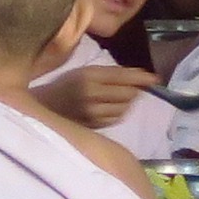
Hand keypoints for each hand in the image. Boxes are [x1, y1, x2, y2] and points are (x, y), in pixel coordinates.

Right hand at [39, 60, 157, 132]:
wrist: (43, 108)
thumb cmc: (66, 85)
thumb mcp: (85, 71)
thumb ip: (111, 73)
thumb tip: (141, 76)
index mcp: (88, 76)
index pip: (122, 77)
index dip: (142, 78)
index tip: (155, 78)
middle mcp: (91, 95)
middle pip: (128, 94)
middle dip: (135, 90)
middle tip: (133, 87)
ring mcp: (93, 113)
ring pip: (125, 108)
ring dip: (128, 102)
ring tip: (118, 97)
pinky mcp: (94, 126)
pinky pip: (117, 119)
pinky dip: (120, 112)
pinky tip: (112, 108)